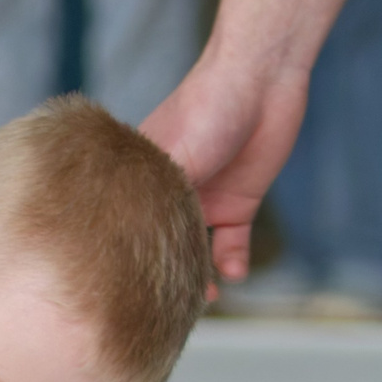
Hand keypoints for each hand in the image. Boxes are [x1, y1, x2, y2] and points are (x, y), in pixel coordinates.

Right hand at [141, 54, 308, 284]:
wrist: (262, 78)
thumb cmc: (204, 107)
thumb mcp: (171, 156)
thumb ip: (159, 201)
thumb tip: (141, 252)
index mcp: (140, 179)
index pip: (127, 225)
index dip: (125, 254)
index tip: (119, 283)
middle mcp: (169, 194)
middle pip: (160, 243)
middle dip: (160, 272)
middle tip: (159, 303)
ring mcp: (204, 201)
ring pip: (194, 251)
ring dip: (197, 276)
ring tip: (200, 298)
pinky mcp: (239, 205)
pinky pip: (231, 245)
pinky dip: (232, 263)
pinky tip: (233, 275)